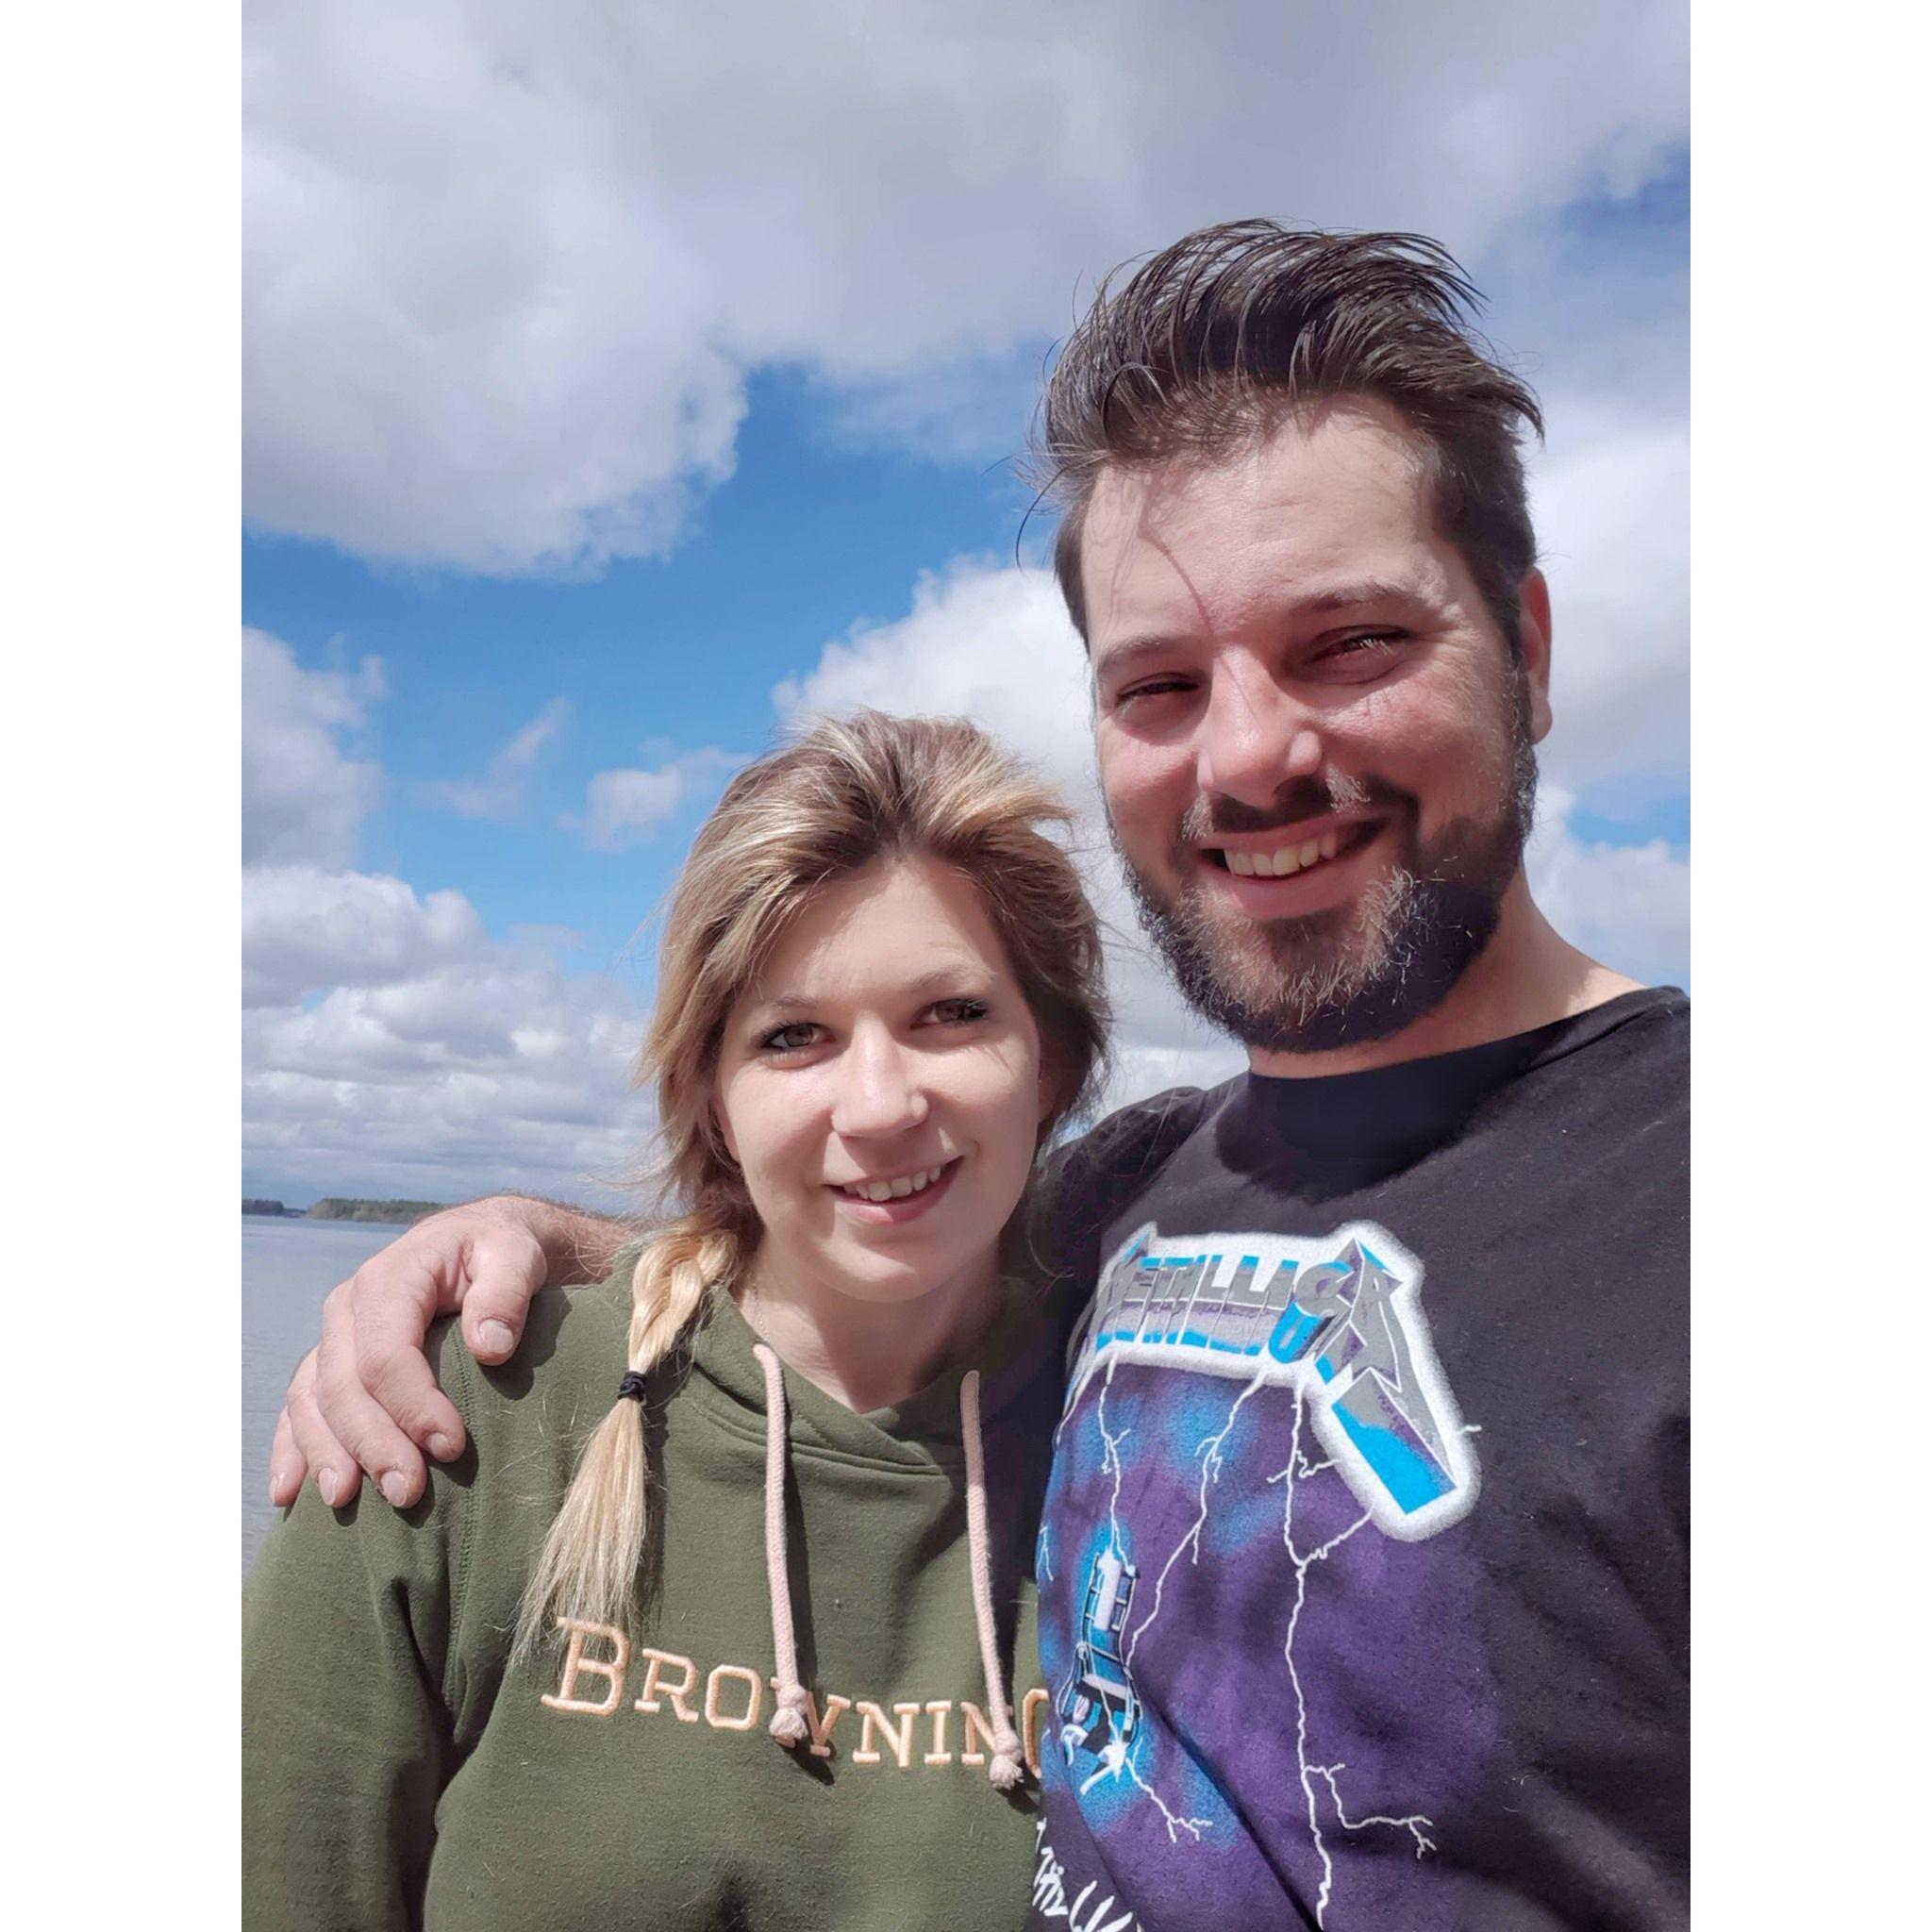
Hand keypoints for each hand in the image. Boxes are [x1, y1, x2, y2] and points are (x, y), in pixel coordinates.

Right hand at [266, 1199, 604, 1510]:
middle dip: (372, 1444)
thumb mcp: (515, 1255)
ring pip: (312, 1402)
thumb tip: (489, 1347)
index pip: (387, 1352)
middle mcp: (348, 1309)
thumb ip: (505, 1293)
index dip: (412, 1405)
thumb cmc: (500, 1252)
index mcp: (390, 1278)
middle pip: (344, 1385)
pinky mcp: (330, 1363)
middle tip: (406, 1493)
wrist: (478, 1242)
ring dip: (325, 1454)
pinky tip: (288, 1494)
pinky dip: (291, 1449)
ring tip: (344, 1502)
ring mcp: (333, 1338)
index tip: (451, 1447)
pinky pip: (298, 1408)